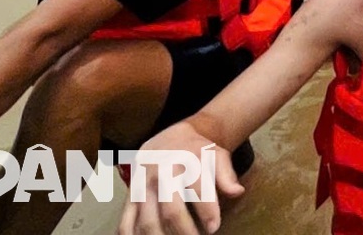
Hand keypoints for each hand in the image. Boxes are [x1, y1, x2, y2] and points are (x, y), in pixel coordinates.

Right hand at [117, 123, 242, 234]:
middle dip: (184, 231)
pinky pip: (125, 221)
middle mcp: (159, 175)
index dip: (207, 211)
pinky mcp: (130, 196)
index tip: (213, 228)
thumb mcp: (217, 155)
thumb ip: (226, 175)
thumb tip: (237, 192)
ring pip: (146, 221)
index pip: (197, 190)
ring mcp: (141, 186)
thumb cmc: (198, 152)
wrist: (170, 138)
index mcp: (184, 162)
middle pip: (170, 211)